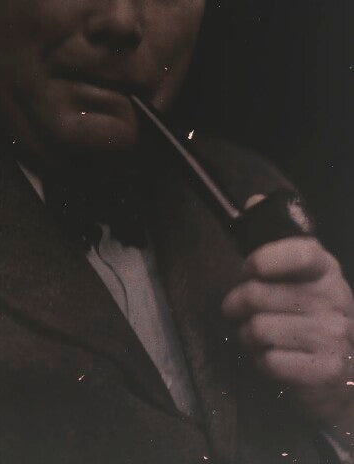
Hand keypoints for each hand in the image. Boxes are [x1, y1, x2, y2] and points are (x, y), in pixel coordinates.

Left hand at [222, 209, 353, 437]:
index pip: (300, 252)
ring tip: (258, 337)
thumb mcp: (293, 274)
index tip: (249, 268)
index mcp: (325, 268)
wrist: (340, 374)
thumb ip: (271, 240)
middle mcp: (335, 297)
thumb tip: (253, 202)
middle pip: (258, 294)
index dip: (266, 258)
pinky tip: (274, 359)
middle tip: (240, 311)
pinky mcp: (329, 370)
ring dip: (248, 336)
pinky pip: (270, 361)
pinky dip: (263, 362)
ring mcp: (336, 335)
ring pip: (259, 329)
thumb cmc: (305, 317)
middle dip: (237, 305)